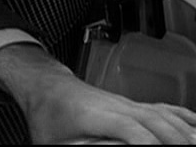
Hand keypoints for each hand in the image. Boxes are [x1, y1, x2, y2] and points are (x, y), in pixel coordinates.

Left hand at [0, 44, 195, 143]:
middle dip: (176, 140)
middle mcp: (115, 105)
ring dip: (184, 132)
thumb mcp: (52, 142)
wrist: (47, 87)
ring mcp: (127, 103)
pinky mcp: (133, 104)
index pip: (130, 129)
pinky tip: (195, 128)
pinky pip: (165, 109)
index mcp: (94, 114)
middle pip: (155, 121)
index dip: (147, 143)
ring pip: (164, 115)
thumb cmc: (49, 116)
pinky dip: (184, 118)